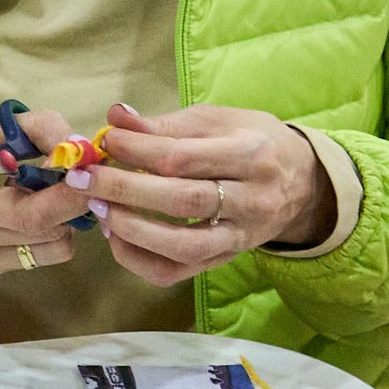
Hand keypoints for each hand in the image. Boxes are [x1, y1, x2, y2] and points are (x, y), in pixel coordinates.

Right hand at [0, 107, 91, 272]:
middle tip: (80, 178)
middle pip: (41, 235)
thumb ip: (39, 128)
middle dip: (71, 205)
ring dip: (62, 221)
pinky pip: (35, 258)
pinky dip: (46, 233)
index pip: (26, 215)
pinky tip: (29, 208)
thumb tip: (81, 149)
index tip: (92, 176)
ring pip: (48, 251)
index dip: (67, 198)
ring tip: (47, 192)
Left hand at [70, 104, 331, 286]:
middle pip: (182, 200)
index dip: (138, 149)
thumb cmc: (252, 141)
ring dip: (132, 229)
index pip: (184, 156)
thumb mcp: (218, 120)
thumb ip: (166, 123)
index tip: (105, 140)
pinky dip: (140, 259)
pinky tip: (116, 237)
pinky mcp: (225, 261)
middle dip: (125, 189)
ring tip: (99, 208)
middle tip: (85, 178)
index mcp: (250, 153)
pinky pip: (178, 271)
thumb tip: (116, 117)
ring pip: (182, 244)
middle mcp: (250, 199)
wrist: (302, 184)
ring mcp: (239, 237)